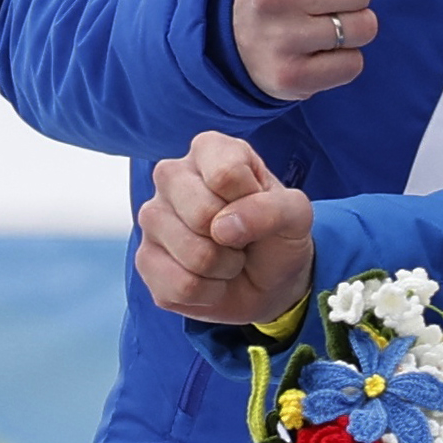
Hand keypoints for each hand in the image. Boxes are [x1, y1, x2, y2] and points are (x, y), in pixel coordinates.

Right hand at [140, 129, 313, 326]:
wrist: (270, 280)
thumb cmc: (278, 234)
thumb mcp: (297, 215)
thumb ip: (274, 208)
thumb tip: (223, 228)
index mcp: (210, 151)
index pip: (225, 173)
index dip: (252, 200)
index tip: (257, 205)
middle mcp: (171, 177)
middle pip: (202, 214)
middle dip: (237, 238)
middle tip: (242, 238)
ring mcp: (152, 218)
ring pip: (193, 254)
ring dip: (225, 267)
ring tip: (228, 256)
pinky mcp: (144, 260)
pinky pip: (181, 286)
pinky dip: (210, 292)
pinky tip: (211, 278)